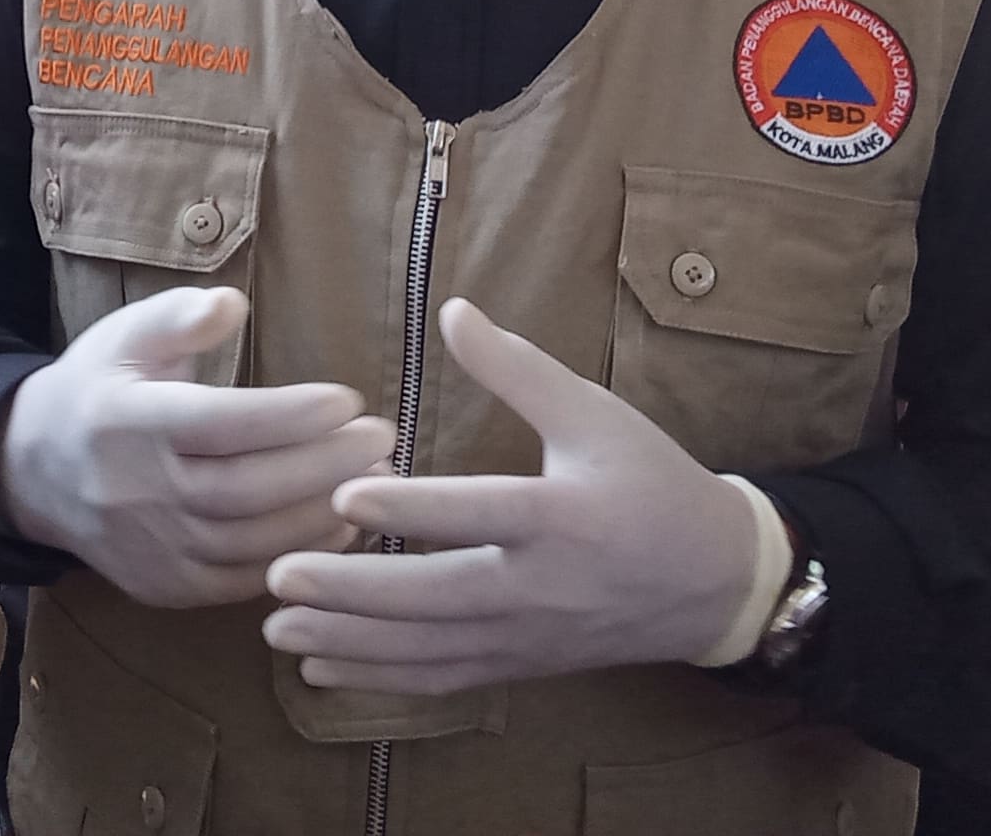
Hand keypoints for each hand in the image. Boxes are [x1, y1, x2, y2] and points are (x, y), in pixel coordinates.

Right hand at [0, 286, 392, 609]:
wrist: (32, 473)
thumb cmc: (98, 390)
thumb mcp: (123, 337)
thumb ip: (178, 317)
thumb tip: (232, 303)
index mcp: (125, 422)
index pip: (217, 423)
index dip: (286, 415)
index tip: (347, 398)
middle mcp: (135, 492)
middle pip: (243, 488)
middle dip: (322, 465)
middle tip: (382, 438)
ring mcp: (150, 548)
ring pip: (248, 541)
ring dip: (321, 514)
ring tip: (378, 480)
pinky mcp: (164, 587)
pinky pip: (239, 581)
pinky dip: (296, 556)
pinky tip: (341, 527)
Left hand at [260, 299, 769, 693]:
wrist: (713, 581)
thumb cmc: (652, 483)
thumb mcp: (596, 414)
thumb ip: (519, 369)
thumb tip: (452, 310)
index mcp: (562, 517)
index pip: (477, 514)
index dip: (411, 511)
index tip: (344, 497)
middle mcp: (541, 586)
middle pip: (437, 597)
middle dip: (353, 593)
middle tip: (278, 574)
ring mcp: (529, 636)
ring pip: (429, 650)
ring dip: (350, 644)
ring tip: (277, 628)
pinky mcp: (521, 665)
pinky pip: (443, 680)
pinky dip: (380, 679)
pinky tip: (321, 669)